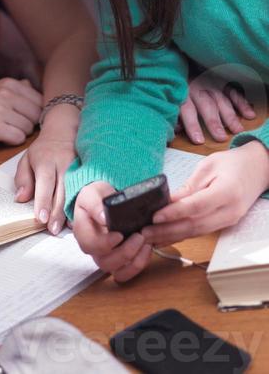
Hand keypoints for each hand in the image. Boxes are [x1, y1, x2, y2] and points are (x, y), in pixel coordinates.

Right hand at [0, 78, 42, 150]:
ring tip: (2, 129)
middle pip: (36, 115)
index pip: (39, 101)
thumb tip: (31, 84)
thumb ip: (15, 88)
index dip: (32, 113)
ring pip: (28, 129)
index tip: (18, 116)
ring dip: (18, 133)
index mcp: (8, 83)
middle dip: (27, 124)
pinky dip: (11, 141)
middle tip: (9, 124)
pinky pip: (18, 139)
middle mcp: (5, 93)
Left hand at [14, 133, 75, 235]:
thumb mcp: (26, 159)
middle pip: (62, 191)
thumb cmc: (43, 151)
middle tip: (52, 229)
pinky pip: (85, 191)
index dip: (43, 201)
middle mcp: (64, 164)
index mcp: (46, 160)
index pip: (45, 182)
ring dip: (70, 211)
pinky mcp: (88, 172)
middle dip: (57, 212)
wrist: (64, 132)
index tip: (41, 218)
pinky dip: (82, 205)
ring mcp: (78, 168)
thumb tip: (20, 198)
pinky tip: (79, 218)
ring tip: (65, 228)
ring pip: (75, 193)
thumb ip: (23, 179)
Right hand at [72, 181, 152, 282]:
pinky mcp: (118, 262)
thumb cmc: (95, 197)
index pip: (90, 245)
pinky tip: (147, 249)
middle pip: (105, 262)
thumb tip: (104, 218)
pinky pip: (127, 273)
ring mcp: (105, 258)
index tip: (120, 234)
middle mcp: (92, 250)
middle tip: (139, 236)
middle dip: (125, 253)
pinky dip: (139, 265)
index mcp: (82, 233)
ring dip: (135, 261)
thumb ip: (95, 204)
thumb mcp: (91, 193)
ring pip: (118, 272)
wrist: (101, 201)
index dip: (105, 244)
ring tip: (146, 244)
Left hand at [142, 142, 268, 244]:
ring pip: (197, 232)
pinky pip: (202, 231)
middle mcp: (229, 212)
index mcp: (226, 192)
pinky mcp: (225, 223)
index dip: (173, 213)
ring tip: (150, 238)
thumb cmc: (233, 163)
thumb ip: (189, 186)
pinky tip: (166, 237)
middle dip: (167, 230)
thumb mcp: (208, 166)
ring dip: (172, 236)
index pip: (196, 207)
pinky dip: (183, 234)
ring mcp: (229, 220)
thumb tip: (168, 200)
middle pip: (195, 225)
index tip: (154, 216)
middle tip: (145, 232)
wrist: (258, 169)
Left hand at [178, 74, 254, 143]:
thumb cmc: (179, 89)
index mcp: (182, 93)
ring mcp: (212, 84)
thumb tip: (176, 130)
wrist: (184, 65)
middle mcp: (198, 88)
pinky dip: (242, 103)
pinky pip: (234, 92)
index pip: (187, 110)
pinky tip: (249, 115)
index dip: (192, 125)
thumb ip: (174, 115)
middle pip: (206, 105)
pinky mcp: (223, 82)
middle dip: (214, 122)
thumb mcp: (172, 98)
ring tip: (237, 130)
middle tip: (221, 137)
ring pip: (222, 100)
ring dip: (229, 115)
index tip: (199, 140)